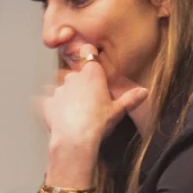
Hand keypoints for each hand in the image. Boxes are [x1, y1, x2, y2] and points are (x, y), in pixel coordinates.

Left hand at [38, 46, 147, 188]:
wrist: (75, 140)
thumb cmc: (98, 124)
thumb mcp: (118, 111)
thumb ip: (130, 99)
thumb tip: (144, 92)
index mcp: (92, 74)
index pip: (88, 52)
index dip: (90, 56)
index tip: (93, 65)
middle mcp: (73, 77)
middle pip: (78, 74)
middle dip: (83, 84)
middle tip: (91, 101)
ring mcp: (59, 89)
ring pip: (65, 88)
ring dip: (70, 96)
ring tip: (78, 113)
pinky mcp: (48, 103)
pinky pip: (53, 102)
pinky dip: (57, 108)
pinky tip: (64, 119)